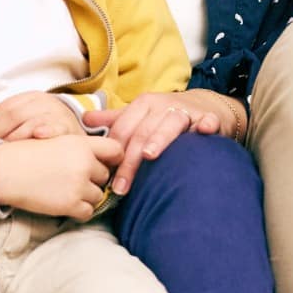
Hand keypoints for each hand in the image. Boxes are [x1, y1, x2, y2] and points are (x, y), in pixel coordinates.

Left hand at [0, 91, 84, 142]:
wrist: (78, 134)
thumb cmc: (48, 129)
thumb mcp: (28, 118)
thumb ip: (8, 122)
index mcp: (32, 97)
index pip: (5, 107)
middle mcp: (45, 102)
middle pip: (14, 114)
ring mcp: (57, 113)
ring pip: (30, 121)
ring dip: (14, 136)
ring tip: (4, 149)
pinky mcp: (69, 127)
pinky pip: (55, 127)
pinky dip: (46, 130)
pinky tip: (37, 135)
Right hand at [0, 133, 124, 218]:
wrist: (4, 170)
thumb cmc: (25, 153)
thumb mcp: (55, 140)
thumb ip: (79, 147)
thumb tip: (99, 159)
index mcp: (81, 144)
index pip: (116, 150)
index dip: (114, 158)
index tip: (107, 164)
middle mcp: (85, 163)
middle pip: (105, 175)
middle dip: (94, 178)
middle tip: (75, 179)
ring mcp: (79, 185)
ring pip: (98, 195)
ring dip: (86, 195)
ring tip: (66, 190)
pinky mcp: (71, 204)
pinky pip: (88, 212)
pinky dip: (79, 210)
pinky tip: (66, 203)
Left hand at [82, 90, 240, 194]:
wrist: (203, 106)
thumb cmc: (165, 115)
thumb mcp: (140, 115)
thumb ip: (114, 120)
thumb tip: (84, 120)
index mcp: (142, 105)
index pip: (123, 130)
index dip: (113, 154)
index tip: (106, 179)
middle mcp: (162, 106)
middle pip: (142, 133)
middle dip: (130, 161)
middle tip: (121, 187)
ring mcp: (185, 111)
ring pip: (170, 125)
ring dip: (159, 139)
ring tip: (149, 155)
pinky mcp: (208, 117)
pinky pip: (208, 121)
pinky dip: (206, 125)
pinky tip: (204, 131)